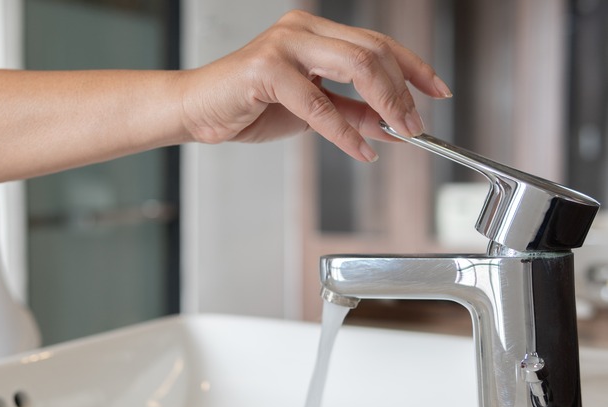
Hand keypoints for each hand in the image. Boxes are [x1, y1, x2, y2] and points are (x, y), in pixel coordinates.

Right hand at [179, 10, 451, 161]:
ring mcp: (285, 45)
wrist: (198, 111)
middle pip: (374, 51)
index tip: (436, 92)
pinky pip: (319, 102)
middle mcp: (303, 29)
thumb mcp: (313, 111)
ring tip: (400, 132)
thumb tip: (393, 125)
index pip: (377, 42)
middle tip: (417, 125)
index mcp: (315, 30)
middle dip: (404, 91)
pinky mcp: (267, 69)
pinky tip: (360, 149)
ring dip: (386, 103)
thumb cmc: (248, 106)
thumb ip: (353, 112)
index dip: (414, 67)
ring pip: (357, 64)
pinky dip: (345, 130)